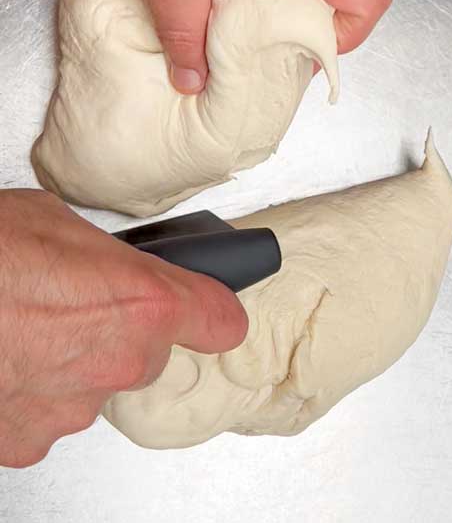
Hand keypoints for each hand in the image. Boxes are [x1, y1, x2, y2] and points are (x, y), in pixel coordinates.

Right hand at [0, 190, 247, 467]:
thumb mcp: (56, 223)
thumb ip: (102, 257)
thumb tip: (102, 265)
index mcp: (145, 303)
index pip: (219, 322)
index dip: (208, 314)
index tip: (204, 311)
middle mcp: (122, 360)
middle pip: (148, 354)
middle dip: (118, 333)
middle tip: (68, 306)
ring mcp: (76, 406)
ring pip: (93, 385)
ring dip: (68, 364)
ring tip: (19, 330)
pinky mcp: (29, 439)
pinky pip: (45, 416)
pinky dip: (26, 395)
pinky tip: (2, 363)